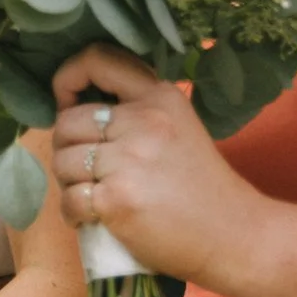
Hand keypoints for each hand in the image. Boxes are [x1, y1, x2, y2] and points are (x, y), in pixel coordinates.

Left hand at [44, 46, 296, 296]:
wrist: (233, 236)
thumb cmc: (202, 186)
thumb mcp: (178, 127)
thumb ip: (136, 112)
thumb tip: (72, 110)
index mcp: (159, 97)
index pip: (97, 60)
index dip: (68, 78)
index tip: (66, 102)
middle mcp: (143, 121)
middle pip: (67, 122)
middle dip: (67, 148)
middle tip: (88, 171)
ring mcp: (128, 160)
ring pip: (63, 162)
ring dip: (70, 184)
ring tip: (94, 196)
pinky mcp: (117, 199)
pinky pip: (69, 200)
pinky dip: (73, 214)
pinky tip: (94, 218)